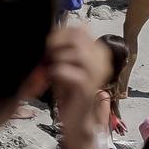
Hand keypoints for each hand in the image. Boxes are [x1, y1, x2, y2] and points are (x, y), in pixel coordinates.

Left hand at [46, 25, 113, 148]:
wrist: (75, 119)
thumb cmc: (69, 91)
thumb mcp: (66, 64)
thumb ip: (63, 47)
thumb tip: (52, 31)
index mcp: (98, 53)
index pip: (80, 29)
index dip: (60, 33)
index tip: (49, 44)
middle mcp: (101, 60)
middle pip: (77, 37)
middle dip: (57, 44)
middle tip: (47, 56)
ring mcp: (96, 73)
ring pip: (75, 52)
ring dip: (56, 58)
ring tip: (50, 69)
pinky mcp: (87, 87)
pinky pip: (66, 70)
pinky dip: (55, 72)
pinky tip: (53, 78)